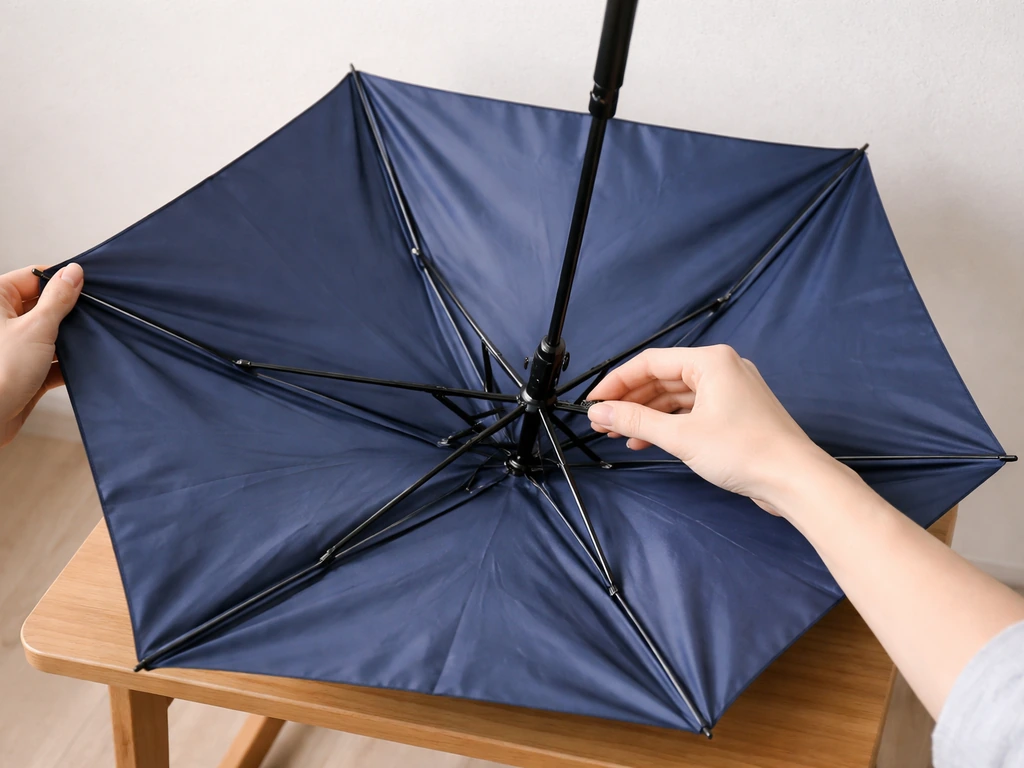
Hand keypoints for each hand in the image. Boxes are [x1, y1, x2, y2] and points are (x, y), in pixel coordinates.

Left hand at [0, 264, 83, 446]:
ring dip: (68, 339)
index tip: (87, 288)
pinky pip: (50, 359)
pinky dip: (65, 362)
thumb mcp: (37, 327)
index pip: (33, 277)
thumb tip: (74, 271)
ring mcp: (13, 346)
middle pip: (43, 305)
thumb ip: (59, 298)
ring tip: (88, 341)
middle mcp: (2, 321)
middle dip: (68, 313)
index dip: (61, 282)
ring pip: (49, 333)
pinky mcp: (23, 369)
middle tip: (91, 316)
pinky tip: (80, 365)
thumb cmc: (0, 372)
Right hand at [587, 345, 834, 514]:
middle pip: (662, 378)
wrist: (795, 480)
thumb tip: (600, 413)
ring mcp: (730, 391)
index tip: (593, 403)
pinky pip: (692, 410)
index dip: (617, 383)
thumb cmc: (744, 451)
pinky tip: (647, 442)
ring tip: (619, 435)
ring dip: (647, 415)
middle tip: (601, 422)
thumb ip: (636, 421)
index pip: (650, 362)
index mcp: (711, 361)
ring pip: (676, 396)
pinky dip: (668, 424)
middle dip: (630, 401)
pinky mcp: (735, 413)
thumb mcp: (681, 436)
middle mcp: (722, 368)